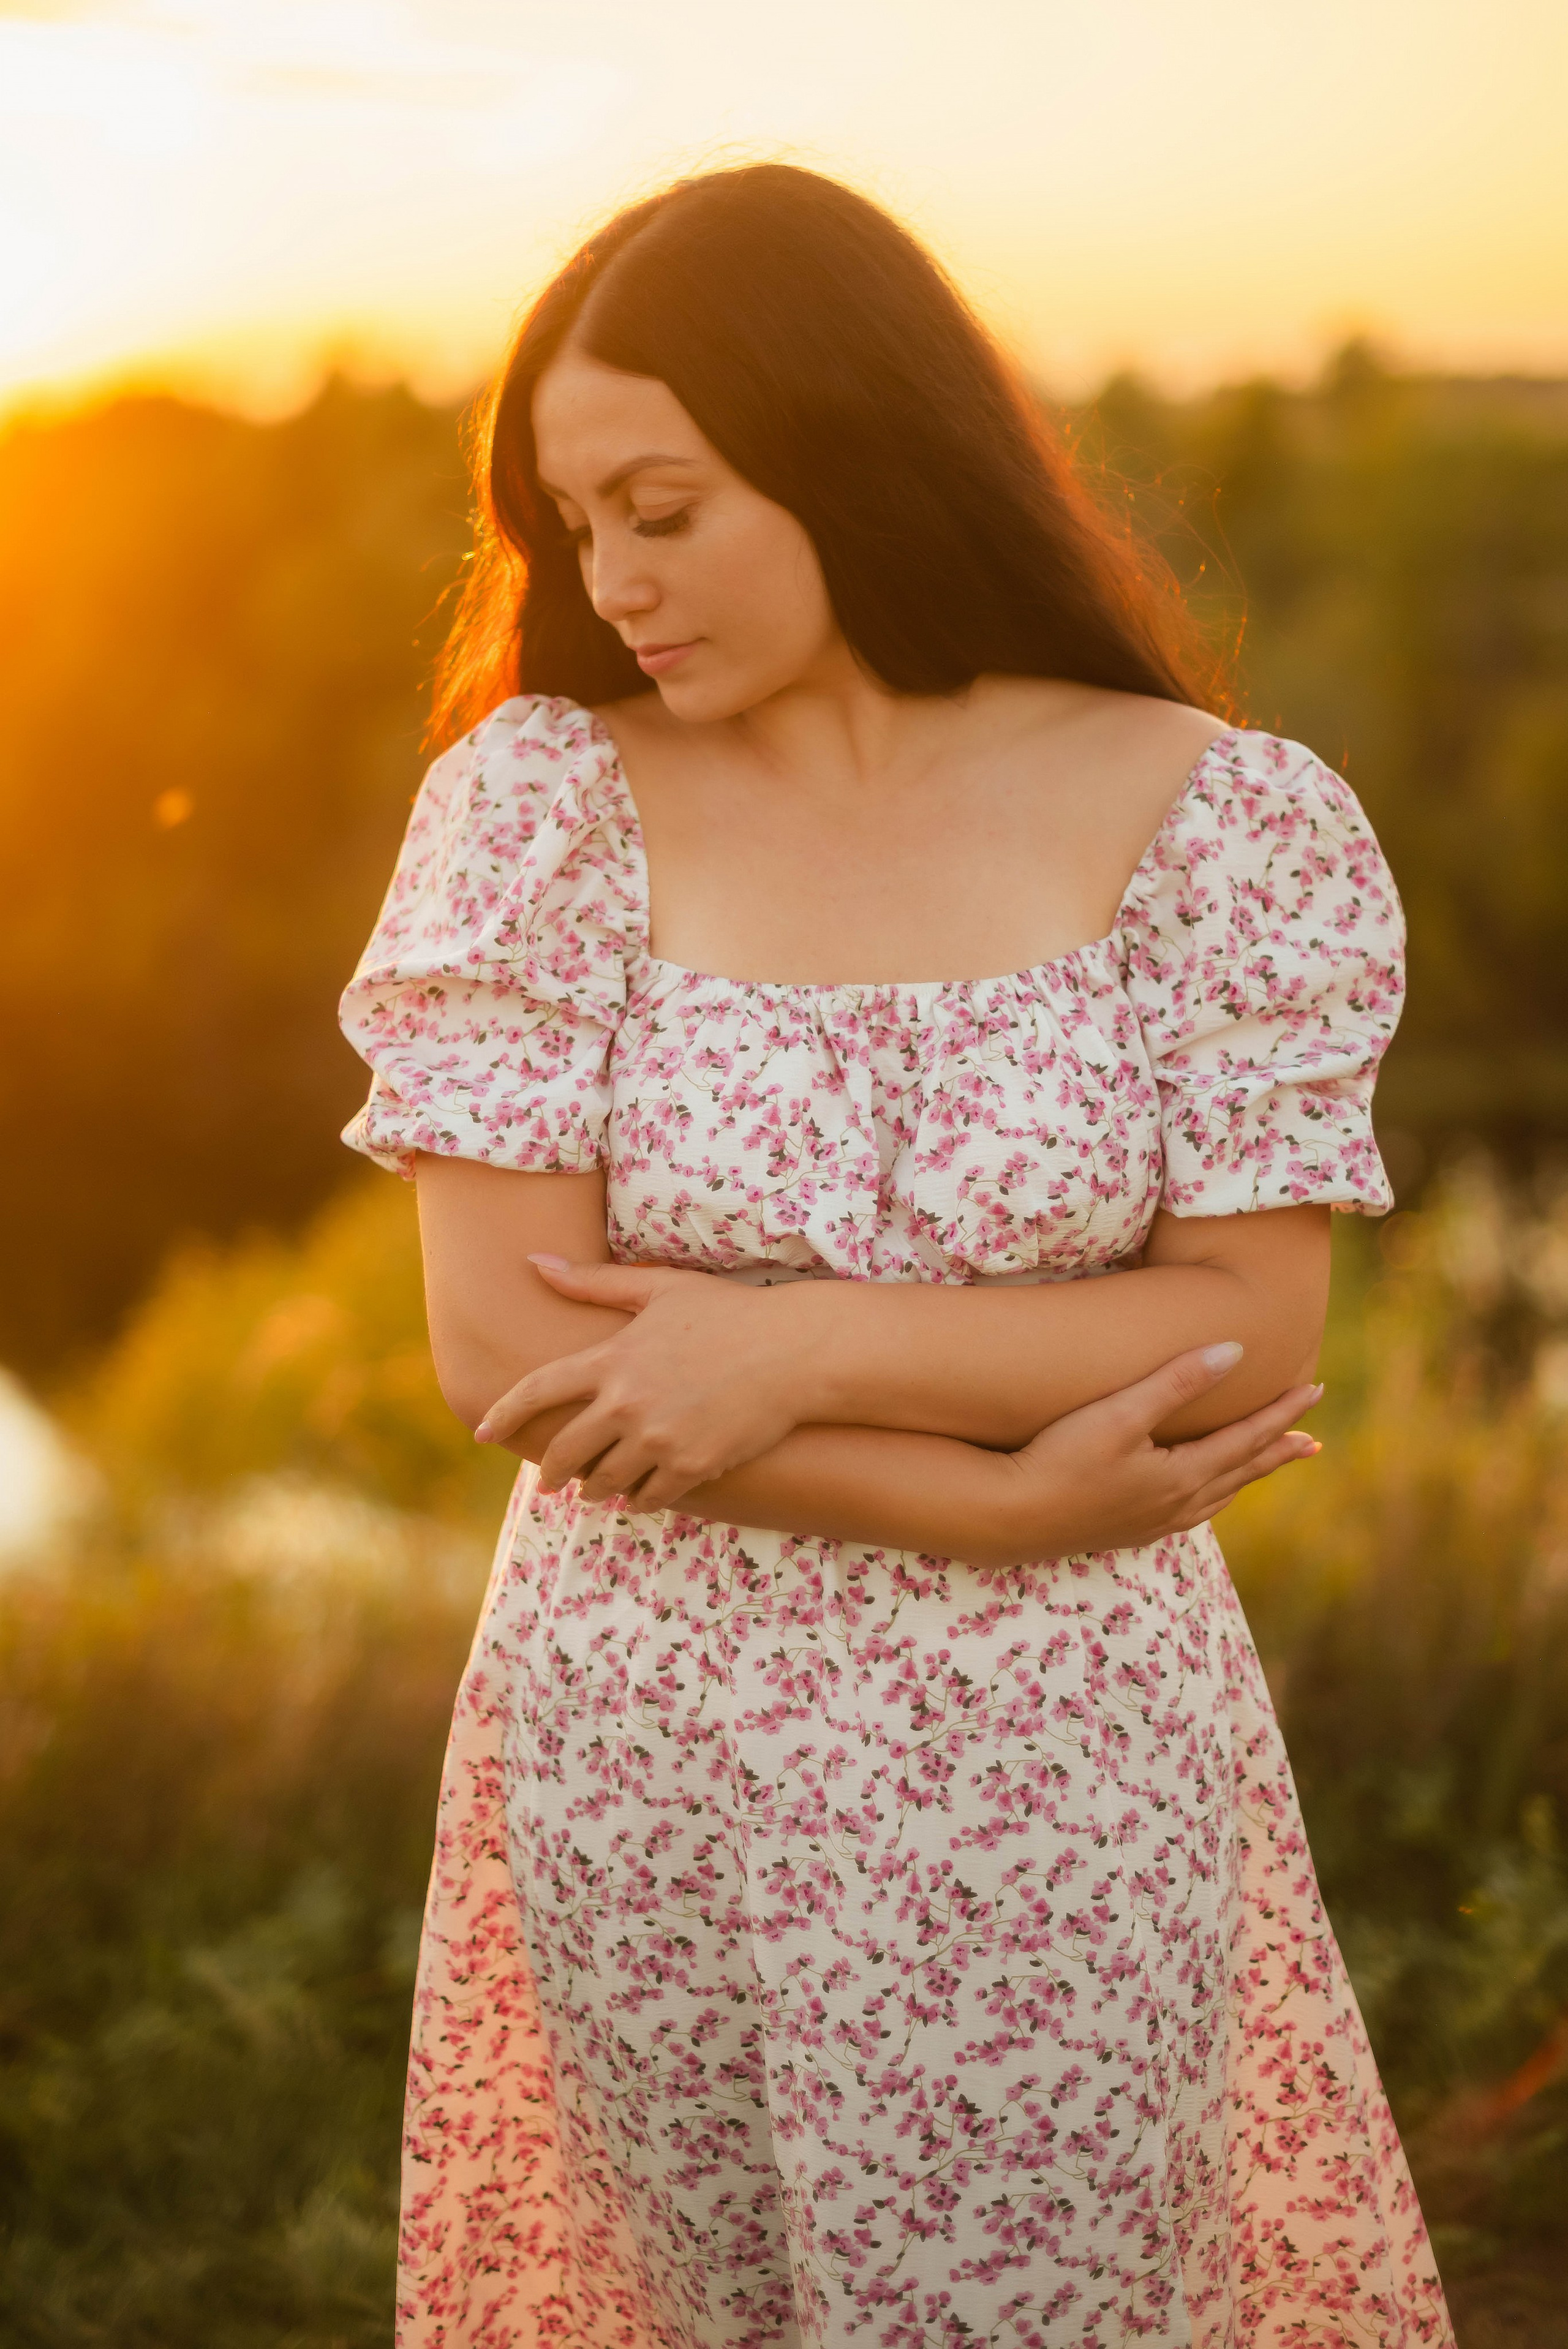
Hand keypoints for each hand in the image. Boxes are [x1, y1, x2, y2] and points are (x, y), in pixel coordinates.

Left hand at [475, 1256, 818, 1506]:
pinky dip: (638, 1501)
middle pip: (564, 1451)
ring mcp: (658, 1439)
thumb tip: (534, 1261)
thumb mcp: (660, 1289)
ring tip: (593, 1493)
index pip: (538, 1391)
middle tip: (549, 1481)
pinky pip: (649, 1498)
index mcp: (612, 1359)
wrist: (794, 1352)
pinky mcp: (692, 1466)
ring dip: (594, 1490)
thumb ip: (594, 1283)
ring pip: (605, 1482)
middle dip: (552, 1471)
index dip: (504, 1413)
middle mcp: (626, 1404)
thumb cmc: (729, 1313)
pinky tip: (637, 1499)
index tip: (482, 1433)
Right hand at [978, 1340, 1322, 1565]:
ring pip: (1219, 1496)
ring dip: (1247, 1475)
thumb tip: (1234, 1352)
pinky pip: (1192, 1512)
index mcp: (1183, 1476)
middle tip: (1311, 1441)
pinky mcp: (1130, 1531)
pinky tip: (1202, 1494)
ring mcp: (1153, 1523)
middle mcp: (1178, 1505)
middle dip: (1277, 1450)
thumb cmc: (1060, 1459)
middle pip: (1242, 1472)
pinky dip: (1214, 1495)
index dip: (1282, 1414)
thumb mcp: (1120, 1414)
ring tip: (1266, 1464)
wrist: (1010, 1517)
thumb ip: (1177, 1382)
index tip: (1313, 1392)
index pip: (1248, 1439)